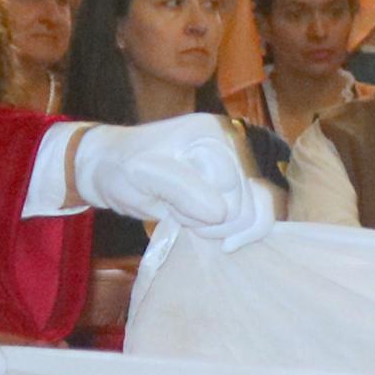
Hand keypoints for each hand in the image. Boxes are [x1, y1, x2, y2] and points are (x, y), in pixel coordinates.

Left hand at [73, 113, 274, 251]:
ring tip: (189, 217)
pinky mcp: (239, 189)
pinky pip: (262, 216)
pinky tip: (223, 240)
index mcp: (210, 133)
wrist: (113, 171)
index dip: (198, 206)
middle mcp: (232, 146)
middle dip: (209, 220)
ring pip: (255, 214)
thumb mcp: (142, 174)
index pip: (227, 185)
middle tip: (175, 210)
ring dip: (219, 228)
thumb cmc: (122, 168)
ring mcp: (238, 168)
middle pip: (245, 203)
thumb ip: (180, 188)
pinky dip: (242, 234)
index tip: (166, 200)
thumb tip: (221, 213)